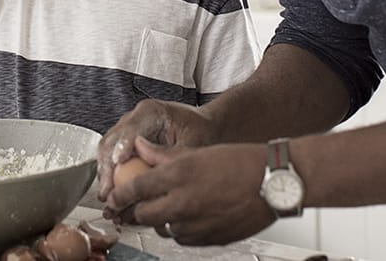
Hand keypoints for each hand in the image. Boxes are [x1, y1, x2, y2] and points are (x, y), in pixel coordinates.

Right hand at [97, 99, 213, 207]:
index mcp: (150, 112)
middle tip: (108, 193)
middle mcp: (134, 119)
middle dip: (107, 169)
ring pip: (106, 152)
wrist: (203, 127)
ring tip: (107, 200)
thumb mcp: (192, 142)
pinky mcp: (125, 144)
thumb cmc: (200, 130)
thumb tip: (156, 179)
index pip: (130, 128)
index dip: (122, 145)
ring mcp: (126, 131)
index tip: (117, 163)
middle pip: (111, 141)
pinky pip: (111, 161)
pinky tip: (112, 197)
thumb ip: (173, 157)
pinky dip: (110, 179)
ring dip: (105, 177)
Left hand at [108, 138, 276, 245]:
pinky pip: (184, 238)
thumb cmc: (240, 162)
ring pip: (163, 229)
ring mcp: (195, 224)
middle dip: (136, 211)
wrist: (272, 182)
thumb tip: (140, 147)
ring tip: (168, 208)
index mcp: (178, 175)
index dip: (119, 194)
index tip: (113, 196)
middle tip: (134, 207)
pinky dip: (181, 229)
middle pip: (144, 214)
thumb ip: (164, 154)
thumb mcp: (198, 151)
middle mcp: (182, 202)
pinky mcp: (208, 239)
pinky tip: (189, 216)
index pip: (135, 189)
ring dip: (161, 220)